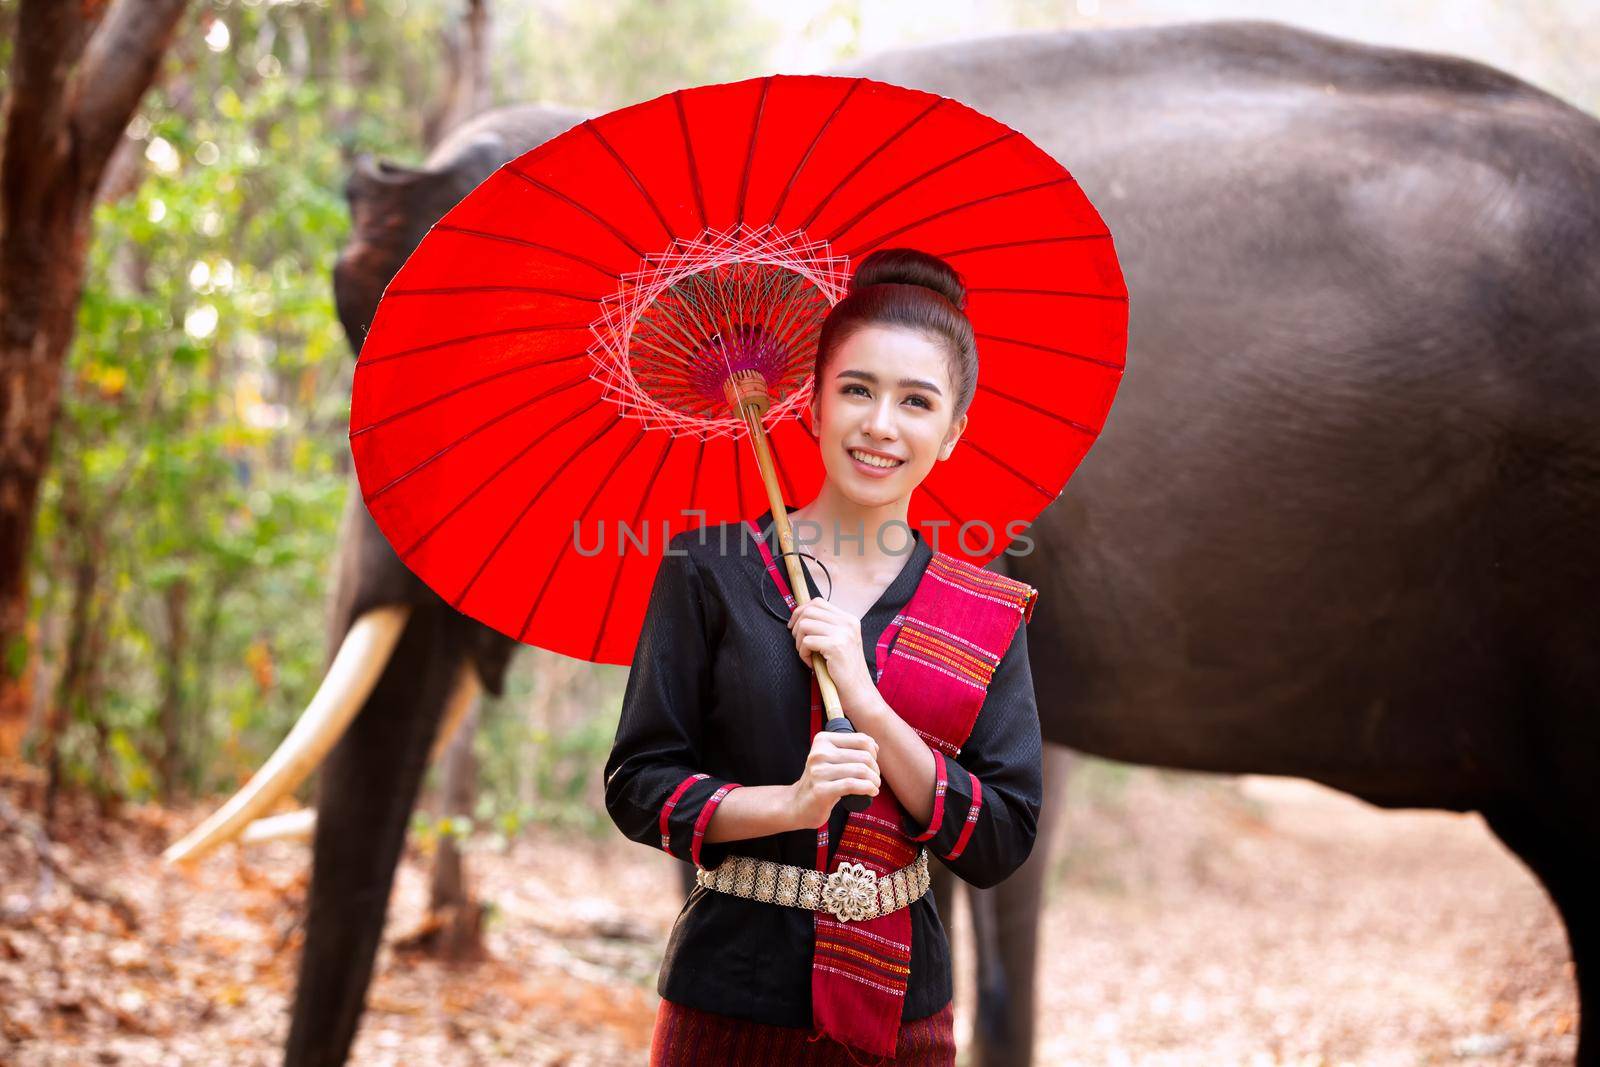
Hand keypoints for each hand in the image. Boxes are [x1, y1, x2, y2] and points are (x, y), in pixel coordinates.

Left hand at [787, 598, 877, 713]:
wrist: (858, 691)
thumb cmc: (844, 669)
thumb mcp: (840, 641)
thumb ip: (826, 627)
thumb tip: (800, 615)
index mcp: (849, 619)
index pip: (818, 602)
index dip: (801, 611)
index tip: (795, 626)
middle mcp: (848, 622)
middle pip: (809, 610)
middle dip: (796, 626)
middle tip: (799, 643)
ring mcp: (843, 633)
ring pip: (805, 625)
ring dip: (799, 641)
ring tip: (806, 654)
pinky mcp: (836, 646)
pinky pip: (807, 641)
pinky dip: (803, 653)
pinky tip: (811, 663)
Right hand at [788, 728, 879, 827]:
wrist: (798, 804)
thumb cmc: (821, 781)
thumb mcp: (830, 759)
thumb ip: (848, 749)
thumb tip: (874, 746)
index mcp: (822, 740)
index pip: (861, 740)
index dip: (873, 752)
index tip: (872, 764)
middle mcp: (819, 753)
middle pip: (864, 756)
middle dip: (875, 769)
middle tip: (874, 779)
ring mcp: (818, 772)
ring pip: (860, 770)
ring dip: (874, 780)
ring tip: (874, 786)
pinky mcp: (821, 790)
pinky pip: (852, 785)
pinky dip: (867, 788)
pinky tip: (872, 792)